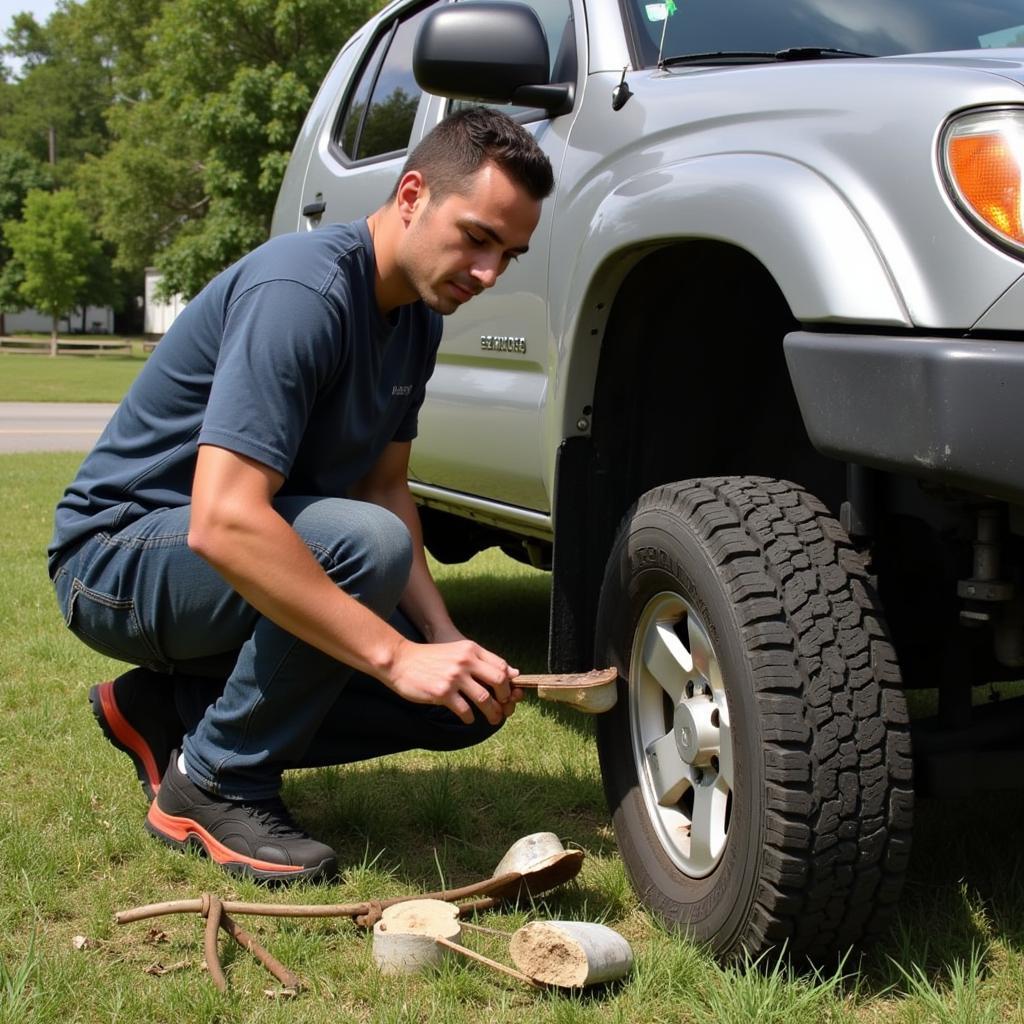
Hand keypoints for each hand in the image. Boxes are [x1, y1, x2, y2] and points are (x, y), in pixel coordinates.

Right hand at [386, 637, 521, 724]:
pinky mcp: (442, 692)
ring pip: (484, 699)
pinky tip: (468, 719)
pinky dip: (470, 718)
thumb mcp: (457, 652)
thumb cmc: (430, 658)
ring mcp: (454, 677)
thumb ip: (481, 661)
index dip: (509, 682)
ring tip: (493, 719)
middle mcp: (465, 661)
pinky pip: (465, 710)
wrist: (400, 661)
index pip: (501, 666)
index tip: (507, 693)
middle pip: (499, 681)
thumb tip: (513, 674)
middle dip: (505, 697)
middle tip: (503, 707)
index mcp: (471, 650)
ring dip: (492, 713)